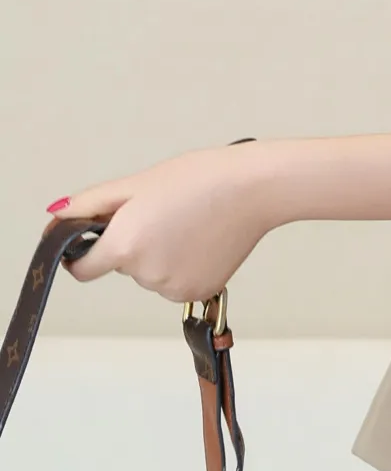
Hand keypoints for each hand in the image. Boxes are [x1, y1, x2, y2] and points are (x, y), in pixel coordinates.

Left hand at [44, 143, 275, 302]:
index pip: (82, 270)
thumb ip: (89, 205)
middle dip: (133, 243)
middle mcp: (146, 275)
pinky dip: (182, 265)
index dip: (82, 254)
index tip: (95, 239)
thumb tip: (54, 219)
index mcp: (124, 245)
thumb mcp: (137, 183)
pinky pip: (175, 283)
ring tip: (187, 224)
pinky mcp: (199, 292)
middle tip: (163, 212)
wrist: (255, 189)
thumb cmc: (199, 178)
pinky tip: (201, 241)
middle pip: (122, 266)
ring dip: (159, 255)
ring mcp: (174, 288)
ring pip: (150, 275)